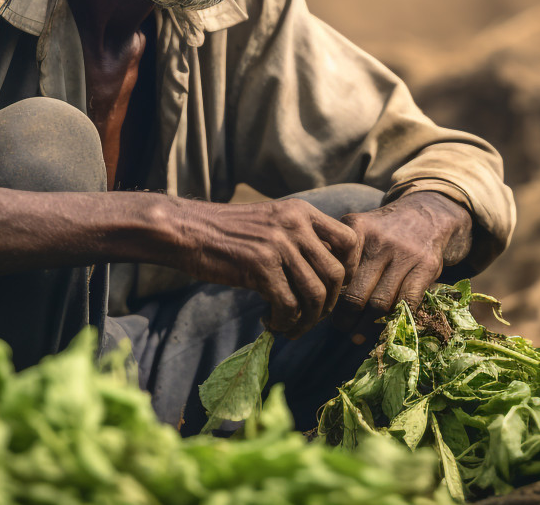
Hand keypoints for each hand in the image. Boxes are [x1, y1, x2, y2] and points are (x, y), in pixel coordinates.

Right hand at [172, 198, 359, 337]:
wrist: (189, 230)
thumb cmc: (229, 232)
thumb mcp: (273, 222)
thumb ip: (301, 239)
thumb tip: (328, 277)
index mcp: (301, 212)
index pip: (350, 239)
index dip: (350, 270)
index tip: (334, 288)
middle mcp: (295, 225)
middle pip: (336, 274)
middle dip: (329, 304)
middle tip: (312, 316)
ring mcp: (279, 245)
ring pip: (316, 295)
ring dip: (307, 320)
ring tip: (291, 327)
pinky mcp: (260, 267)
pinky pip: (289, 306)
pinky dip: (284, 322)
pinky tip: (271, 323)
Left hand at [331, 191, 473, 340]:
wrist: (424, 215)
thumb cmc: (380, 231)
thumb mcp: (354, 229)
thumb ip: (332, 249)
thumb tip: (305, 279)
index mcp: (356, 229)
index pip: (336, 273)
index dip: (328, 295)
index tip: (323, 308)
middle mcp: (380, 241)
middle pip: (355, 293)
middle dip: (344, 317)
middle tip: (339, 326)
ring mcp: (405, 254)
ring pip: (380, 303)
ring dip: (367, 326)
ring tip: (356, 335)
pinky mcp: (427, 266)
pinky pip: (407, 303)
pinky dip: (394, 320)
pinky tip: (384, 329)